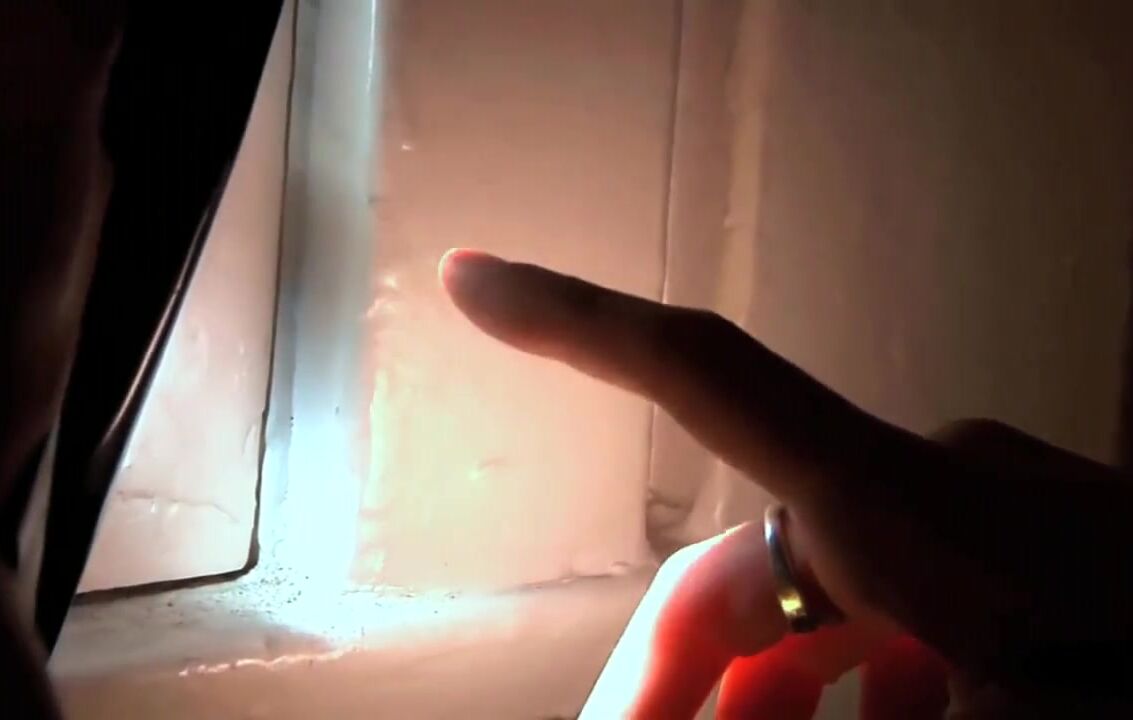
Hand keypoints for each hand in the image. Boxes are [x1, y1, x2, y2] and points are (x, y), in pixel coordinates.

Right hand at [440, 249, 1132, 718]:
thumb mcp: (1002, 717)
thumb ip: (858, 697)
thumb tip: (743, 677)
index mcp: (914, 510)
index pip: (708, 370)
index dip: (578, 321)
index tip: (476, 276)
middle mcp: (937, 486)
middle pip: (748, 554)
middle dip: (689, 657)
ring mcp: (985, 511)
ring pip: (830, 593)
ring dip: (796, 678)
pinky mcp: (1025, 541)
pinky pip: (905, 602)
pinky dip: (875, 668)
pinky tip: (901, 706)